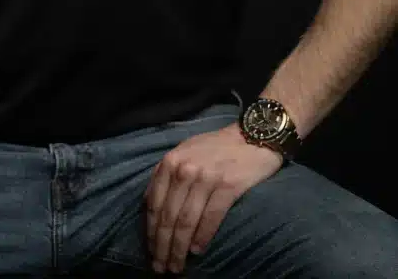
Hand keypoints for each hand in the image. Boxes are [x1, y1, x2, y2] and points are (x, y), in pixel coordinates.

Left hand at [144, 121, 283, 273]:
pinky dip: (202, 237)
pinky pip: (211, 218)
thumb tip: (150, 204)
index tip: (151, 252)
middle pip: (168, 216)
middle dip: (162, 246)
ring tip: (177, 266)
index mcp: (170, 161)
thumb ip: (167, 174)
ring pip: (186, 221)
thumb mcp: (184, 152)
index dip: (151, 232)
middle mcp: (184, 169)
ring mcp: (206, 177)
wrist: (252, 136)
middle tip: (161, 268)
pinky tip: (197, 251)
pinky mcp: (228, 186)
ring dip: (179, 248)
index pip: (154, 204)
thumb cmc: (216, 146)